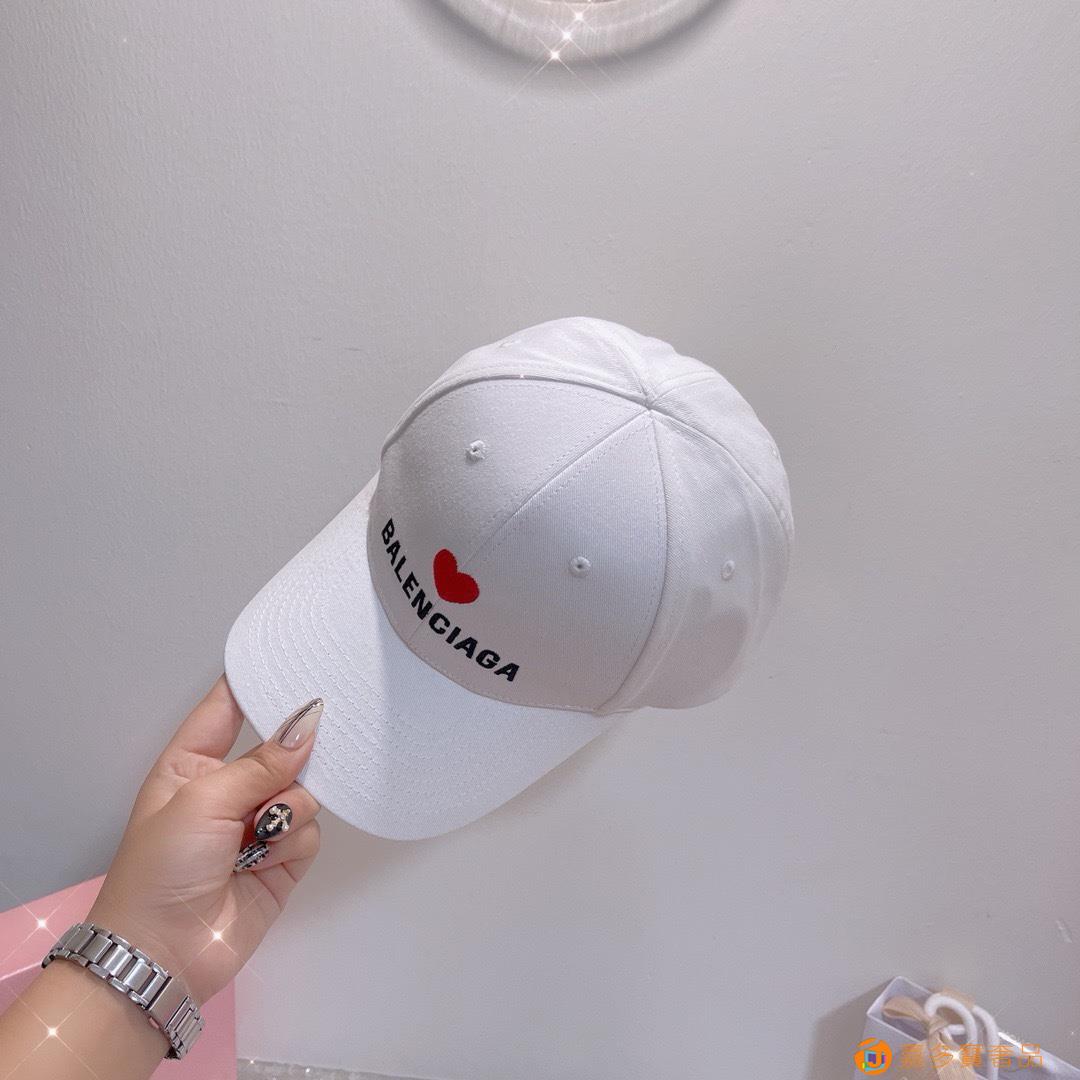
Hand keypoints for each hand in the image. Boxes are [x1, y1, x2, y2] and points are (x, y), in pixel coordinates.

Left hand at [86, 677, 323, 1005]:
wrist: (164, 953)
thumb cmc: (162, 867)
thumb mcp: (203, 801)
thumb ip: (261, 762)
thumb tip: (308, 724)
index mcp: (192, 765)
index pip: (227, 710)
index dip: (256, 684)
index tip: (294, 659)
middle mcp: (227, 789)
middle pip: (278, 748)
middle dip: (291, 753)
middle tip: (307, 749)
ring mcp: (257, 824)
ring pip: (302, 789)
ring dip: (288, 807)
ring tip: (262, 831)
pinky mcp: (282, 858)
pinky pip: (310, 828)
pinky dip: (294, 840)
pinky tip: (269, 858)